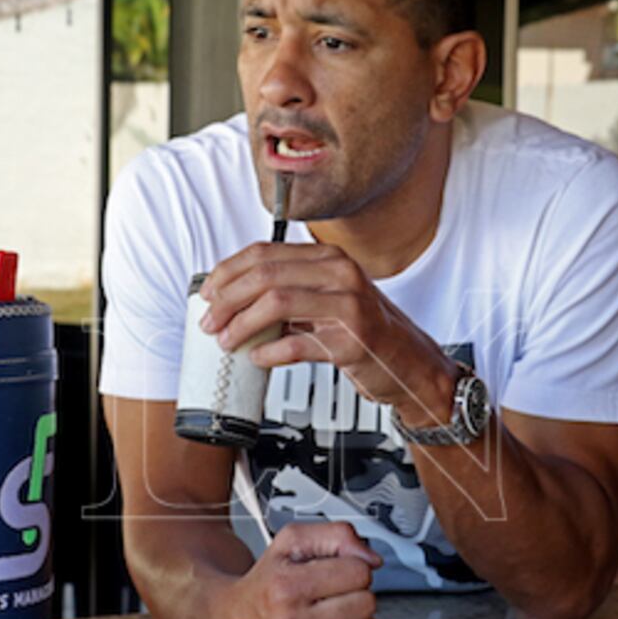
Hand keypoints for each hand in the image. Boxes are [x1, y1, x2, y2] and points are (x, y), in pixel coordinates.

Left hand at [199, 242, 457, 425]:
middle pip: (265, 275)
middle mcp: (340, 274)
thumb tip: (231, 298)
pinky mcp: (352, 340)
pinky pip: (297, 344)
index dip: (228, 272)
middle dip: (228, 299)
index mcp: (329, 258)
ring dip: (242, 325)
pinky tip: (258, 359)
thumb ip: (288, 292)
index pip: (265, 253)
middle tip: (209, 321)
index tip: (208, 292)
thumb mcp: (327, 300)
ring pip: (276, 304)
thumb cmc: (365, 332)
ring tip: (227, 341)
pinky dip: (270, 353)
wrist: (410, 365)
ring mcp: (349, 305)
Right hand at [206, 522, 382, 618]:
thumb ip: (336, 535)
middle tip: (326, 597)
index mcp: (285, 589)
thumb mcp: (291, 542)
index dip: (349, 568)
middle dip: (352, 594)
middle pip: (367, 603)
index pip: (359, 573)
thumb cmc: (265, 583)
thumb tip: (371, 559)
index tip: (331, 574)